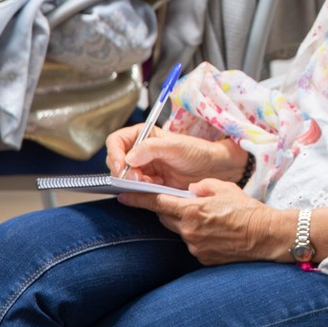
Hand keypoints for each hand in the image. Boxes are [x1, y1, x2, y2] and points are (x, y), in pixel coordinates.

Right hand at [106, 124, 245, 188]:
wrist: (213, 169)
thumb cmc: (198, 152)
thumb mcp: (175, 146)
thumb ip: (151, 148)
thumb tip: (129, 158)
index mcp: (144, 135)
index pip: (116, 141)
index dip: (113, 153)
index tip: (120, 165)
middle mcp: (141, 151)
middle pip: (116, 161)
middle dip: (123, 172)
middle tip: (137, 179)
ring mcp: (144, 168)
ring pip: (124, 178)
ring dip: (132, 183)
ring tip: (150, 183)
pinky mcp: (150, 183)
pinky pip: (135, 189)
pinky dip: (140, 190)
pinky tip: (155, 188)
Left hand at [122, 180, 281, 264]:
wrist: (267, 236)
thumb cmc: (248, 210)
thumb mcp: (225, 188)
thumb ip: (201, 186)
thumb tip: (189, 190)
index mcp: (193, 210)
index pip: (158, 203)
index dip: (138, 199)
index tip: (123, 196)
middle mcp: (190, 230)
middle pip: (166, 217)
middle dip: (168, 209)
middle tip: (180, 202)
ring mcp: (195, 247)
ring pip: (180, 231)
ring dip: (186, 223)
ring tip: (209, 218)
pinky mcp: (202, 258)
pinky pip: (192, 244)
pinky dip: (198, 236)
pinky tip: (216, 233)